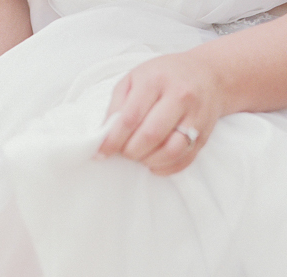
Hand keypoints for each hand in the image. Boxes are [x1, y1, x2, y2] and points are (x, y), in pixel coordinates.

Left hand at [98, 49, 224, 174]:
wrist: (208, 74)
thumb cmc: (164, 77)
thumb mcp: (134, 79)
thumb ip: (117, 105)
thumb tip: (104, 135)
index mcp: (156, 80)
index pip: (130, 118)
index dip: (112, 140)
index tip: (102, 152)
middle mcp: (179, 96)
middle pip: (150, 136)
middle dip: (130, 152)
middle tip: (124, 151)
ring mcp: (196, 116)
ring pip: (170, 151)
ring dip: (148, 161)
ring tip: (140, 156)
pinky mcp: (205, 134)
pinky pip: (184, 160)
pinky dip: (165, 168)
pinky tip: (155, 162)